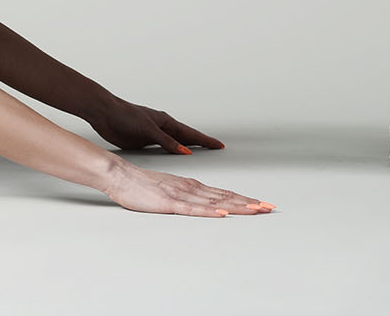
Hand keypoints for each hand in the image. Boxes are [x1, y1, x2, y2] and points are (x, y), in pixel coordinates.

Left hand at [88, 98, 225, 153]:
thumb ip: (167, 141)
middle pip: (187, 137)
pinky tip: (174, 155)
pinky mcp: (144, 141)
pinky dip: (173, 151)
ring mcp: (154, 134)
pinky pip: (163, 147)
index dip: (205, 140)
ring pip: (176, 142)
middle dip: (201, 142)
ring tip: (200, 151)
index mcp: (166, 122)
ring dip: (188, 146)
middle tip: (215, 147)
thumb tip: (186, 151)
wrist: (106, 114)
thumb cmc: (125, 116)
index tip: (219, 145)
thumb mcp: (149, 129)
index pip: (191, 133)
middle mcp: (162, 127)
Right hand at [103, 160, 274, 216]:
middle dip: (249, 203)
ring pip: (214, 202)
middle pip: (225, 197)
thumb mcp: (169, 188)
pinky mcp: (169, 203)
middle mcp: (191, 188)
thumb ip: (187, 195)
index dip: (245, 199)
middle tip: (269, 207)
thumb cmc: (141, 184)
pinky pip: (193, 209)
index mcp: (191, 185)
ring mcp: (181, 195)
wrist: (120, 175)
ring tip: (255, 210)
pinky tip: (222, 215)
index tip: (262, 203)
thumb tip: (203, 202)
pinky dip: (209, 212)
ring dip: (237, 206)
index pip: (224, 193)